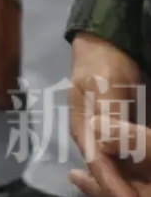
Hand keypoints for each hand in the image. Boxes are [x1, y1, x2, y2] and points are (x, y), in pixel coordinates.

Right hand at [70, 33, 146, 194]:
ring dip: (128, 180)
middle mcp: (91, 138)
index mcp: (83, 128)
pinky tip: (142, 177)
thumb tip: (100, 141)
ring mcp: (103, 136)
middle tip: (141, 196)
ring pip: (115, 168)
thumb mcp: (105, 87)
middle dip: (120, 188)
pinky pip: (123, 158)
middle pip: (104, 172)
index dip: (112, 185)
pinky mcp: (115, 133)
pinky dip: (132, 170)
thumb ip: (105, 115)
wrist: (105, 44)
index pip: (98, 165)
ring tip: (142, 190)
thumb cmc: (104, 64)